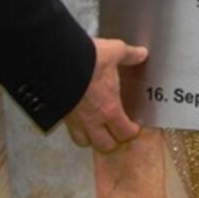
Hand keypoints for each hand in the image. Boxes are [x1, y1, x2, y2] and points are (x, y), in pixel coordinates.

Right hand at [63, 38, 148, 152]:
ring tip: (97, 129)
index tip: (134, 127)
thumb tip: (141, 54)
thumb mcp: (114, 52)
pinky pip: (69, 131)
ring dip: (92, 139)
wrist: (57, 62)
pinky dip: (76, 129)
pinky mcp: (60, 115)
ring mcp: (74, 120)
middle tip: (117, 131)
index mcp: (109, 108)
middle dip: (113, 141)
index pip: (123, 132)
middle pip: (104, 145)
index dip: (131, 131)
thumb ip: (129, 55)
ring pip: (83, 142)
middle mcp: (92, 120)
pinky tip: (80, 118)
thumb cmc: (88, 61)